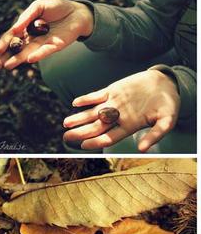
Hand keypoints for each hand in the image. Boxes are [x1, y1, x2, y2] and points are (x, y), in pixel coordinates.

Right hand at [0, 0, 92, 70]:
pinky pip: (45, 51)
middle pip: (16, 50)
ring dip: (18, 60)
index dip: (4, 43)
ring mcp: (42, 44)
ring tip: (8, 66)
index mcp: (26, 29)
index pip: (12, 37)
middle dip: (5, 58)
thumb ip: (27, 16)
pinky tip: (30, 59)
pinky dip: (38, 55)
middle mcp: (32, 39)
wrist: (77, 12)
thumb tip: (15, 28)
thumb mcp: (39, 6)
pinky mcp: (54, 47)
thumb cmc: (57, 8)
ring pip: (27, 53)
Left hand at [63, 70, 180, 151]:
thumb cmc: (168, 104)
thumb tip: (143, 149)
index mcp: (128, 127)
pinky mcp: (112, 91)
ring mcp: (113, 104)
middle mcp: (117, 117)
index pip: (108, 137)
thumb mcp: (167, 120)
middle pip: (95, 127)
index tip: (83, 145)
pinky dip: (86, 99)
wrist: (166, 83)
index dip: (96, 142)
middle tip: (66, 137)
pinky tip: (75, 103)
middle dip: (81, 133)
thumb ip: (156, 135)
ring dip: (79, 118)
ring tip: (66, 123)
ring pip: (92, 113)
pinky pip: (96, 96)